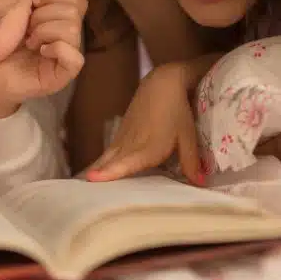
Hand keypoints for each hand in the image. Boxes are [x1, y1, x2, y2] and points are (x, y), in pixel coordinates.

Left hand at [0, 0, 86, 117]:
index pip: (78, 1)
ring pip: (73, 30)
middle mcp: (69, 39)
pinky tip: (39, 51)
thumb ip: (33, 4)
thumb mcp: (18, 19)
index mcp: (61, 23)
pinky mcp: (63, 76)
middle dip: (44, 14)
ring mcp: (68, 58)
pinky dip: (55, 48)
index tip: (32, 5)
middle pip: (74, 12)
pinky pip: (74, 57)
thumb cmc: (2, 49)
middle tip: (27, 29)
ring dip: (45, 31)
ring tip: (30, 41)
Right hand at [83, 62, 203, 184]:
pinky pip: (107, 153)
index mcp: (148, 147)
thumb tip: (200, 184)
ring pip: (105, 158)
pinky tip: (91, 174)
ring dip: (93, 172)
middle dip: (96, 178)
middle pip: (109, 163)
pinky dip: (98, 164)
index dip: (111, 172)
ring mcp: (122, 139)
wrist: (162, 84)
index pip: (126, 163)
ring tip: (81, 188)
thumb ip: (191, 161)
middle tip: (81, 196)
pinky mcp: (120, 135)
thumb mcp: (188, 136)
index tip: (92, 179)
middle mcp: (131, 145)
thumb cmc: (177, 111)